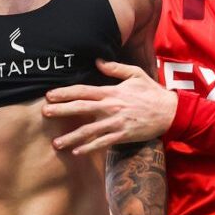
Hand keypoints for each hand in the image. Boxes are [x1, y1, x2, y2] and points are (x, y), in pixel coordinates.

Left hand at [44, 60, 176, 154]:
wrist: (170, 112)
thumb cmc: (152, 92)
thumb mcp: (135, 74)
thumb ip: (115, 69)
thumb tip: (97, 61)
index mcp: (111, 92)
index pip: (83, 91)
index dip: (65, 92)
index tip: (49, 95)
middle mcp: (110, 107)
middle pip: (80, 108)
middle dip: (61, 111)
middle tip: (44, 113)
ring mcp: (116, 122)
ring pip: (89, 130)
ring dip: (71, 137)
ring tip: (56, 143)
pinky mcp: (123, 135)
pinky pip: (102, 143)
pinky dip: (89, 148)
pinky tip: (76, 152)